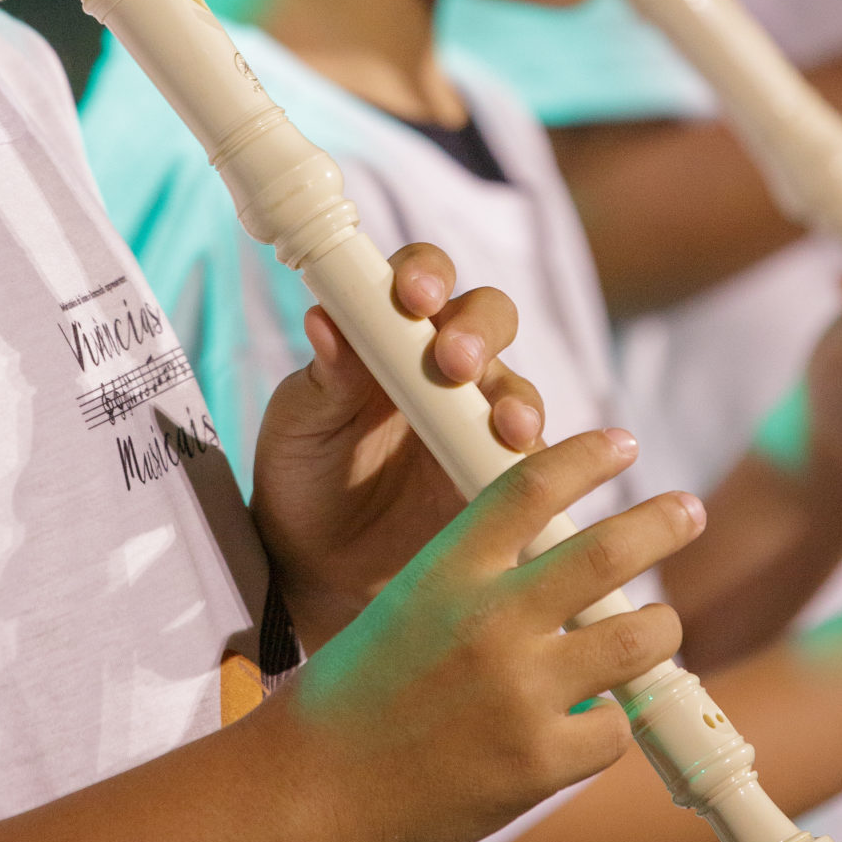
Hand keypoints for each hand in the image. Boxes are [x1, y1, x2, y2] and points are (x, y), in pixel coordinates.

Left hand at [250, 242, 543, 651]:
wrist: (317, 566)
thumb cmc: (303, 474)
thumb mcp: (303, 422)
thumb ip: (326, 376)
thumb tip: (324, 319)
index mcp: (389, 333)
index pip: (419, 278)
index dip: (424, 275)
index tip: (412, 297)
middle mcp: (442, 363)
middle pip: (487, 317)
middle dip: (479, 331)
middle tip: (457, 362)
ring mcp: (478, 417)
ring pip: (516, 385)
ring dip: (516, 398)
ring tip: (506, 426)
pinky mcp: (503, 473)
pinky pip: (534, 458)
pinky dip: (538, 458)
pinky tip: (527, 468)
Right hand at [267, 429, 702, 841]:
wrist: (312, 786)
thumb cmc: (354, 694)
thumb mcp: (405, 605)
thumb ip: (477, 579)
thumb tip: (560, 567)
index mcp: (447, 571)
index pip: (530, 485)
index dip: (586, 456)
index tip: (621, 443)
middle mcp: (489, 622)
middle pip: (605, 551)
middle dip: (661, 523)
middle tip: (686, 510)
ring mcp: (520, 693)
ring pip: (637, 639)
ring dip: (662, 627)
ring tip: (663, 624)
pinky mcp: (540, 762)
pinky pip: (614, 729)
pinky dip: (610, 722)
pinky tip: (592, 722)